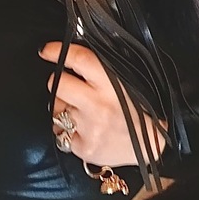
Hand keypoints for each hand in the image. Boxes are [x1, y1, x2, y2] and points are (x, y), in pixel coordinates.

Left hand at [39, 42, 167, 167]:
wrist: (151, 148)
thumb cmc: (140, 112)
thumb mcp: (128, 84)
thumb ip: (103, 71)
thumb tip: (76, 58)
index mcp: (112, 85)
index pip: (80, 60)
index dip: (59, 52)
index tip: (47, 50)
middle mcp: (98, 106)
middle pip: (58, 84)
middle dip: (58, 81)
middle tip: (67, 85)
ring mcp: (89, 128)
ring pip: (57, 109)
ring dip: (64, 107)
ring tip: (83, 111)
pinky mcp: (83, 147)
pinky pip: (61, 133)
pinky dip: (68, 130)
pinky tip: (84, 129)